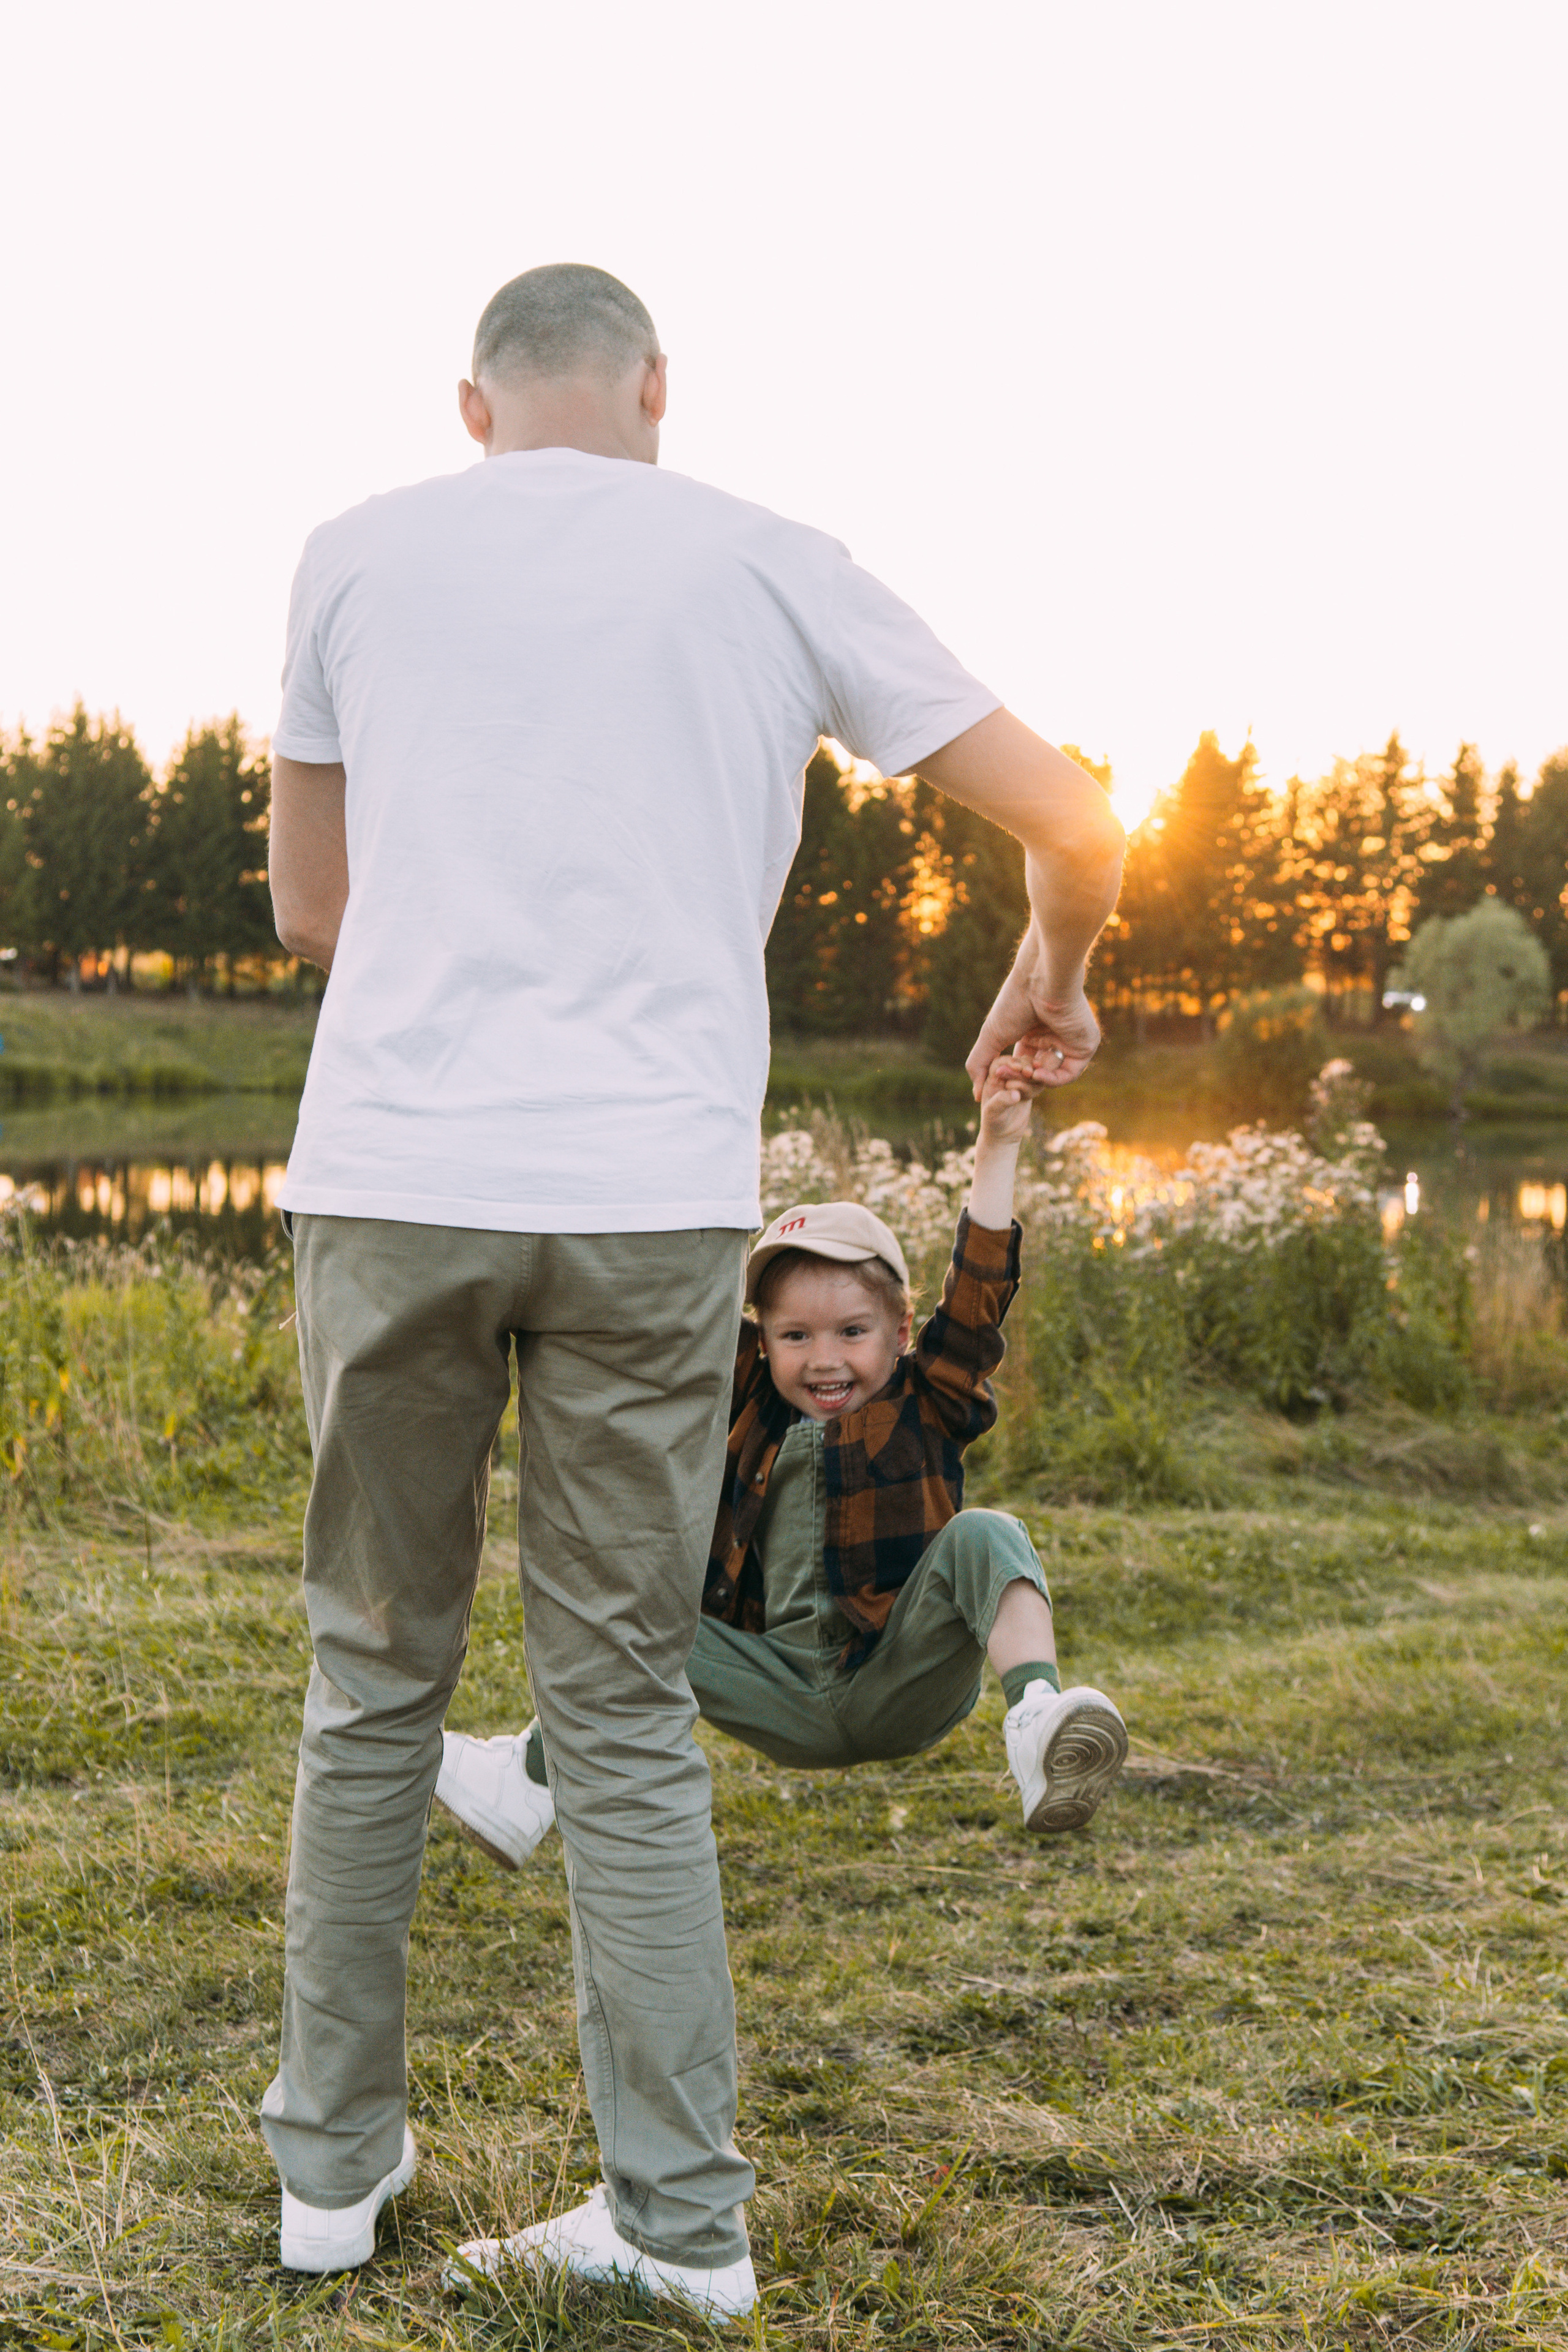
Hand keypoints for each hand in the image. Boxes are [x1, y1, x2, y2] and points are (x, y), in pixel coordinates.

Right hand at [964, 948, 1101, 1100]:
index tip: (998, 1074)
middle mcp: (1053, 1038)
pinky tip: (1037, 1074)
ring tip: (1024, 1072)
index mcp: (1033, 1033)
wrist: (1041, 981)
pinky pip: (1069, 1073)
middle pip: (1036, 1072)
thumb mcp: (991, 1037)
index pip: (1022, 1064)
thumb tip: (977, 1096)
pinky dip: (1052, 1079)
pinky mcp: (1085, 1046)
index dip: (1009, 1073)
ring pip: (1052, 1075)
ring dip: (1035, 1079)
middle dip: (1020, 1077)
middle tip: (1010, 1075)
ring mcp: (1070, 1042)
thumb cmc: (1015, 1002)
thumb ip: (979, 1065)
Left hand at [977, 1053, 1043, 1144]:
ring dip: (1032, 1079)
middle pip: (1018, 1062)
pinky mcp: (1029, 1089)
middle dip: (1025, 1066)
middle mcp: (1005, 1077)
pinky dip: (1037, 1086)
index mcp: (993, 1078)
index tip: (1018, 1068)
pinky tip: (1030, 1096)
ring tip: (1026, 1094)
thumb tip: (1016, 1094)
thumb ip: (1002, 1101)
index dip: (1010, 1062)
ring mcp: (1018, 1082)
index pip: (1001, 1062)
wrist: (1003, 1135)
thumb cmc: (993, 1123)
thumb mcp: (993, 1112)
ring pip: (1030, 1070)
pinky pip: (1038, 1081)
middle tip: (1029, 1074)